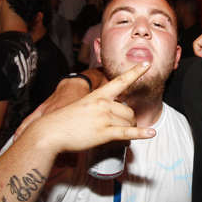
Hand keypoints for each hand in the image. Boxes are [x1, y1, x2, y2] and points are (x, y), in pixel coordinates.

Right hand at [27, 62, 155, 154]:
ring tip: (122, 137)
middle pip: (129, 111)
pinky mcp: (104, 132)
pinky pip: (127, 133)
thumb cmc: (62, 122)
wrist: (50, 133)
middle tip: (123, 128)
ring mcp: (104, 118)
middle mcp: (103, 104)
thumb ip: (95, 108)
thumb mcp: (80, 107)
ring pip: (129, 123)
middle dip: (129, 121)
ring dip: (130, 130)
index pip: (120, 81)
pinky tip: (151, 134)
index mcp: (97, 95)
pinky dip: (141, 134)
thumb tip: (107, 117)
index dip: (135, 72)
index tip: (147, 64)